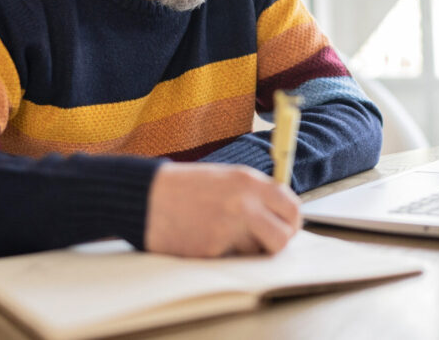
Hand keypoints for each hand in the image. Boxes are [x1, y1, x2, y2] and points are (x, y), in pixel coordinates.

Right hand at [144, 163, 301, 257]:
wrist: (146, 196)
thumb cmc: (184, 187)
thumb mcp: (226, 178)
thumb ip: (254, 194)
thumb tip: (279, 215)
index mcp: (248, 181)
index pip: (291, 207)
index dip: (292, 222)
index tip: (285, 227)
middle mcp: (243, 204)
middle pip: (283, 238)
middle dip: (276, 244)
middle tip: (264, 242)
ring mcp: (228, 229)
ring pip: (257, 252)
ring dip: (247, 250)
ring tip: (225, 235)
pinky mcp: (212, 250)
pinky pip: (231, 260)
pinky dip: (222, 254)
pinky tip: (205, 238)